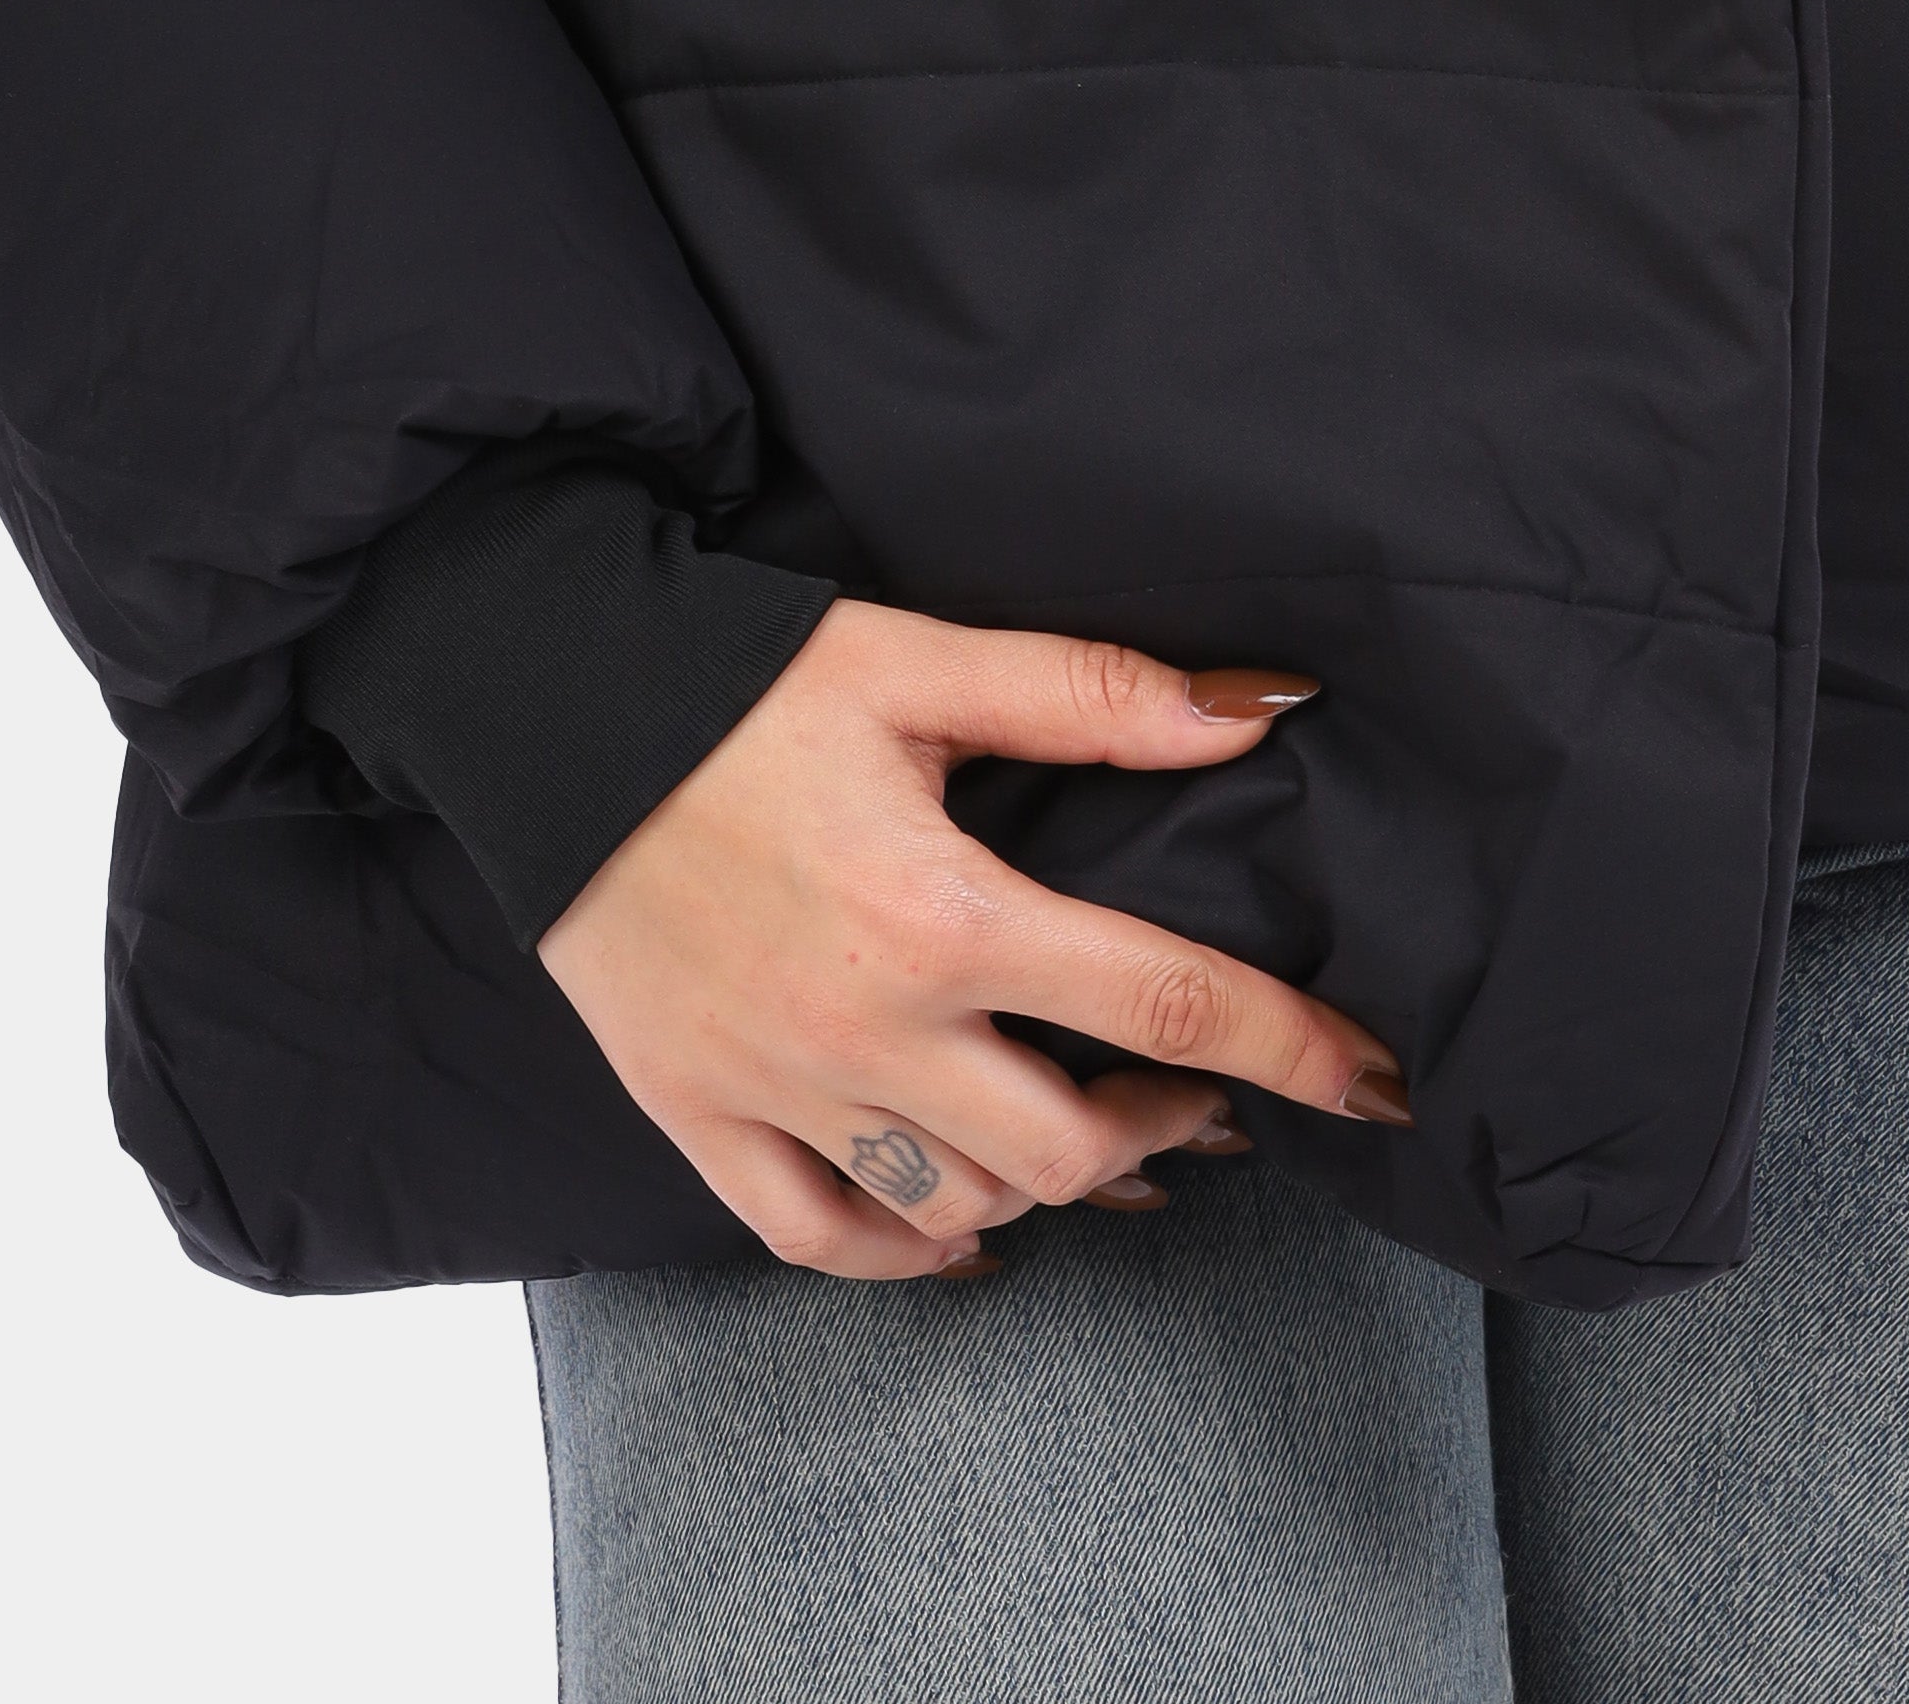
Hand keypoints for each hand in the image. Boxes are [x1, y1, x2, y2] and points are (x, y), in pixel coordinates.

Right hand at [536, 598, 1408, 1279]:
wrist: (534, 705)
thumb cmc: (737, 676)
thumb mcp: (920, 661)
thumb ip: (1096, 694)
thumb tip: (1261, 708)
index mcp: (939, 911)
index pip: (1160, 1001)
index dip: (1289, 1046)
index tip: (1375, 1078)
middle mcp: (866, 1029)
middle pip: (1076, 1143)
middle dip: (1174, 1123)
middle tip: (1205, 1083)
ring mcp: (777, 1089)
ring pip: (965, 1202)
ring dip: (1059, 1179)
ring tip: (1104, 1129)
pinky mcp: (694, 1115)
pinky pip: (822, 1239)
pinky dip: (912, 1248)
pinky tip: (968, 1220)